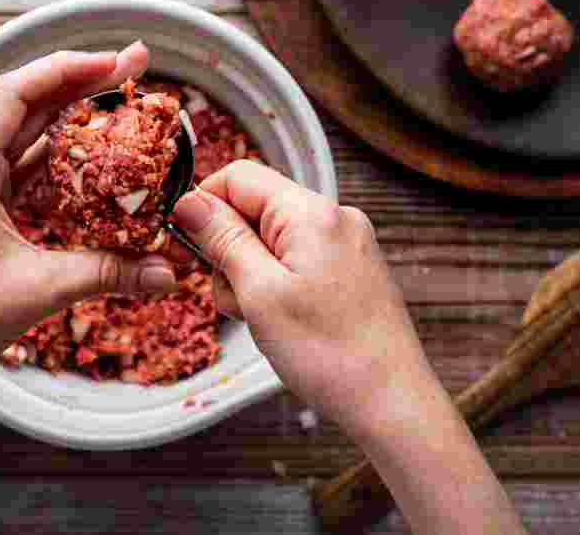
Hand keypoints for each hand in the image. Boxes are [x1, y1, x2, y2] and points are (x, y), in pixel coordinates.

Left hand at [0, 43, 178, 400]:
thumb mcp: (38, 289)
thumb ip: (107, 274)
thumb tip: (165, 274)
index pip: (14, 95)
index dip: (65, 70)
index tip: (113, 62)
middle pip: (23, 111)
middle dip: (78, 88)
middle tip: (131, 71)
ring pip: (21, 143)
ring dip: (67, 125)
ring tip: (116, 110)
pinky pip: (17, 177)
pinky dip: (53, 166)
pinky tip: (86, 165)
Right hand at [172, 160, 424, 426]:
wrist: (391, 403)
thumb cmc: (330, 353)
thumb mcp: (259, 293)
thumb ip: (223, 239)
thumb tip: (189, 201)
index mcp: (312, 213)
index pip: (239, 176)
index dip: (205, 206)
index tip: (188, 245)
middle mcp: (334, 218)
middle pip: (254, 210)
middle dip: (230, 251)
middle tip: (237, 299)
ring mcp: (345, 245)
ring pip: (271, 241)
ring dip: (250, 276)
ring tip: (263, 319)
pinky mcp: (349, 271)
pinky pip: (295, 263)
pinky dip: (275, 287)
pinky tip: (283, 323)